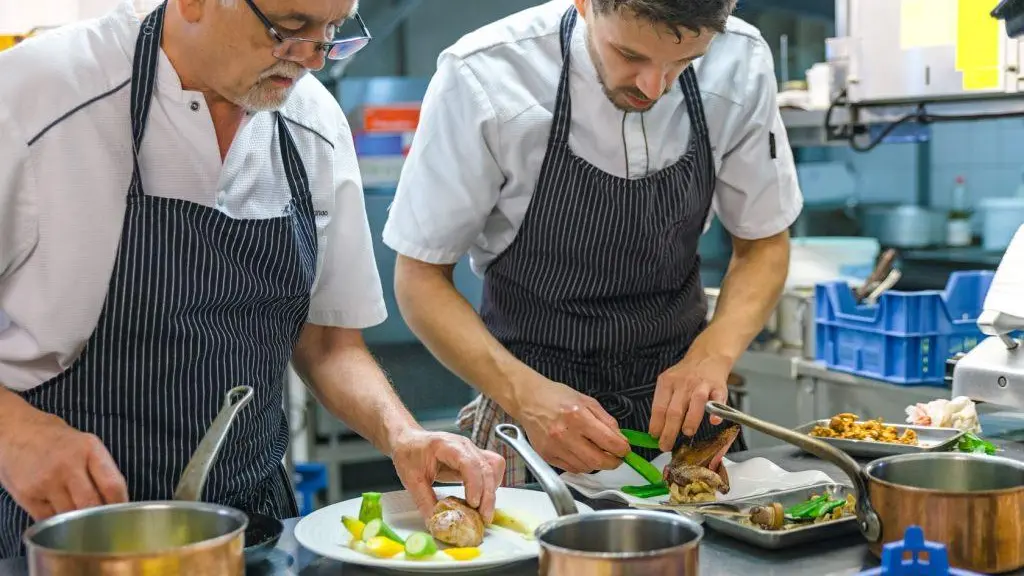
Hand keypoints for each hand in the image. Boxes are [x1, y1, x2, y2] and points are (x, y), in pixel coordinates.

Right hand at [0, 407, 127, 520]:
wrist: (14, 432)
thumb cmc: (55, 440)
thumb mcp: (85, 444)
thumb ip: (101, 469)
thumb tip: (117, 500)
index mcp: (89, 449)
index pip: (113, 485)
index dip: (120, 505)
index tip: (122, 515)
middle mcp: (68, 465)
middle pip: (92, 505)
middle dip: (99, 519)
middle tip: (103, 524)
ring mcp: (46, 481)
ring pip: (70, 517)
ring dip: (77, 523)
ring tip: (79, 519)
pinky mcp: (27, 495)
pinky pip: (48, 519)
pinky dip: (57, 522)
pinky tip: (58, 515)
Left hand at [390, 428, 504, 523]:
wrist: (409, 440)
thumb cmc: (409, 453)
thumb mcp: (411, 479)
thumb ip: (424, 501)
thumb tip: (435, 522)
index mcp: (447, 446)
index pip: (469, 463)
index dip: (475, 484)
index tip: (473, 504)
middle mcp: (464, 445)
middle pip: (486, 467)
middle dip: (488, 494)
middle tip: (483, 517)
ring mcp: (471, 450)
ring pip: (494, 466)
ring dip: (492, 489)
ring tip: (483, 510)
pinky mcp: (474, 457)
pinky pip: (492, 468)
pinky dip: (491, 484)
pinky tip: (482, 498)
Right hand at [517, 380, 629, 474]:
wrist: (528, 400)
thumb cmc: (557, 397)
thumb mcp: (587, 401)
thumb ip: (606, 420)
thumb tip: (620, 438)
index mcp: (578, 417)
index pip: (609, 442)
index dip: (622, 449)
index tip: (625, 449)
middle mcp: (565, 434)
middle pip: (598, 461)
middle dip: (613, 462)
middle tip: (616, 458)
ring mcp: (555, 447)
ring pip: (586, 467)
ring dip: (596, 463)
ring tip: (596, 452)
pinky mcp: (547, 456)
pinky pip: (571, 468)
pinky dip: (581, 464)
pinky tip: (581, 453)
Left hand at [648, 350, 732, 453]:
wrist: (707, 356)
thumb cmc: (686, 375)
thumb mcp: (669, 383)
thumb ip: (663, 403)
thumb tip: (656, 429)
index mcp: (667, 382)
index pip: (659, 407)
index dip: (656, 425)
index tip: (654, 437)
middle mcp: (683, 383)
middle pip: (674, 410)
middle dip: (669, 431)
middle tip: (666, 445)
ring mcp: (702, 385)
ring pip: (695, 403)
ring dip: (690, 421)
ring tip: (686, 433)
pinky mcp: (718, 387)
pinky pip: (718, 400)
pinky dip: (717, 411)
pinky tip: (714, 421)